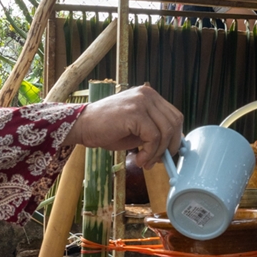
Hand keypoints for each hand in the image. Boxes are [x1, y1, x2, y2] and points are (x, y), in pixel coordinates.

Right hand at [64, 84, 182, 165]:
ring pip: (166, 131)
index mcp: (149, 95)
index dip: (175, 137)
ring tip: (145, 162)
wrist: (81, 126)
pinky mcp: (135, 113)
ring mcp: (141, 101)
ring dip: (158, 153)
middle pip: (174, 122)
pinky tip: (139, 159)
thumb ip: (153, 132)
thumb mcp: (136, 129)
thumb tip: (172, 146)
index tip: (167, 154)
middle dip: (170, 146)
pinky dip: (149, 153)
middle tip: (158, 161)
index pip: (174, 116)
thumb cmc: (105, 129)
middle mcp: (147, 94)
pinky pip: (154, 137)